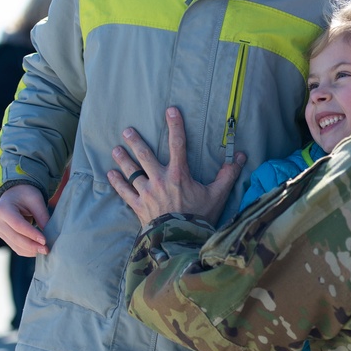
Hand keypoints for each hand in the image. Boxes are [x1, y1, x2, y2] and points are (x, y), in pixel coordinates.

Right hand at [0, 184, 50, 255]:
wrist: (14, 194)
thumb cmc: (25, 194)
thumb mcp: (35, 200)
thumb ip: (42, 216)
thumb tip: (50, 234)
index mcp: (4, 209)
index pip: (18, 225)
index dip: (31, 234)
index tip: (44, 240)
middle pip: (15, 237)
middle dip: (32, 245)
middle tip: (47, 249)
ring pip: (15, 245)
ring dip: (30, 250)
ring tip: (45, 251)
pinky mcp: (4, 236)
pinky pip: (15, 247)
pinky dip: (27, 250)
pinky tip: (38, 251)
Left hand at [108, 107, 245, 226]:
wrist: (180, 240)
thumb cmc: (200, 218)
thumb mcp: (217, 195)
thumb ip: (227, 175)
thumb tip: (240, 156)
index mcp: (179, 175)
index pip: (178, 144)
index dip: (175, 126)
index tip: (171, 110)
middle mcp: (159, 180)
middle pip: (144, 156)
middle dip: (135, 142)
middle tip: (127, 130)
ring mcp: (146, 193)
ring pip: (131, 172)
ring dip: (123, 160)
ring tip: (115, 149)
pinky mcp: (138, 206)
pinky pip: (124, 192)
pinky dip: (117, 183)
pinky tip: (110, 174)